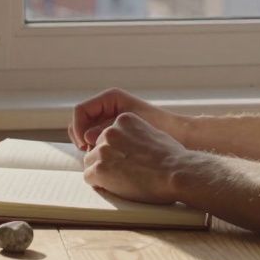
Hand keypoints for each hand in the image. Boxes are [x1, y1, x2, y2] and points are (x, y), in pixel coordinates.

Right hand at [69, 88, 186, 150]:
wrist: (182, 134)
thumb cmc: (159, 126)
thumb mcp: (128, 125)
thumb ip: (105, 130)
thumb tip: (86, 138)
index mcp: (111, 97)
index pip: (80, 111)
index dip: (77, 128)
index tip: (84, 146)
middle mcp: (110, 106)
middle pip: (82, 123)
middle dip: (81, 139)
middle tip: (89, 155)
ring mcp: (113, 120)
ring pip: (90, 135)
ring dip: (90, 147)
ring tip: (99, 160)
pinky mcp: (120, 133)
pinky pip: (102, 141)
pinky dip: (101, 151)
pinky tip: (109, 162)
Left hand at [82, 112, 190, 203]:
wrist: (176, 172)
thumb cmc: (172, 157)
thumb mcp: (152, 133)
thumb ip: (135, 135)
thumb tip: (130, 145)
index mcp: (124, 120)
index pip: (107, 134)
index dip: (114, 150)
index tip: (124, 160)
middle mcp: (110, 131)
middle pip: (96, 148)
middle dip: (106, 160)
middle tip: (121, 173)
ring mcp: (104, 150)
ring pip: (90, 162)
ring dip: (101, 172)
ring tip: (119, 181)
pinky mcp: (100, 168)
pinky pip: (89, 176)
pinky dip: (98, 183)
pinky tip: (113, 187)